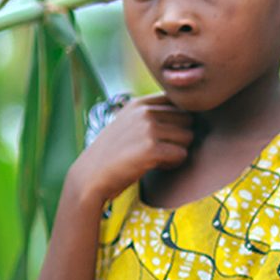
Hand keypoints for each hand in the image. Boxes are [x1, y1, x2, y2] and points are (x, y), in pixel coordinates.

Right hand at [68, 94, 193, 205]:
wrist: (91, 176)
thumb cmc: (114, 154)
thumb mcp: (129, 123)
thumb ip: (152, 114)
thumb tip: (189, 113)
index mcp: (139, 103)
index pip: (179, 103)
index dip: (177, 121)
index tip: (162, 135)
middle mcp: (144, 112)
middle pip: (188, 120)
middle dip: (179, 136)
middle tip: (160, 149)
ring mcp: (148, 129)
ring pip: (188, 137)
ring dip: (177, 151)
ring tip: (155, 158)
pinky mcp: (151, 149)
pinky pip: (181, 154)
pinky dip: (172, 164)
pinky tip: (155, 166)